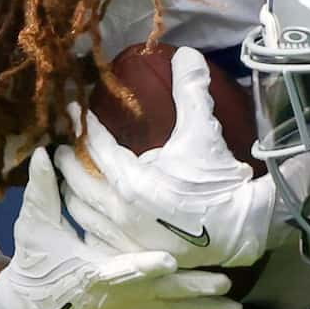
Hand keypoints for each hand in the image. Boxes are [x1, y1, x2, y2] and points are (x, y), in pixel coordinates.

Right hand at [0, 150, 242, 308]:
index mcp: (92, 274)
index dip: (143, 267)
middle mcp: (115, 297)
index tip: (168, 261)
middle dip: (191, 290)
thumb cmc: (35, 266)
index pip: (120, 270)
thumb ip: (42, 192)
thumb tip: (45, 154)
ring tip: (235, 308)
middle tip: (222, 283)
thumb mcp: (34, 228)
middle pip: (158, 294)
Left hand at [53, 48, 276, 267]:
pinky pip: (96, 238)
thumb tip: (187, 54)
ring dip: (71, 191)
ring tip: (71, 179)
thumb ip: (192, 92)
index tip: (75, 109)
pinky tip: (88, 216)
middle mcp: (119, 210)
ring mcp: (124, 236)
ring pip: (81, 211)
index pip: (95, 145)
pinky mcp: (133, 254)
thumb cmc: (221, 182)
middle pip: (77, 180)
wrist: (245, 229)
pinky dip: (86, 223)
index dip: (84, 123)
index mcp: (130, 180)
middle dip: (68, 159)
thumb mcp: (205, 134)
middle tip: (64, 145)